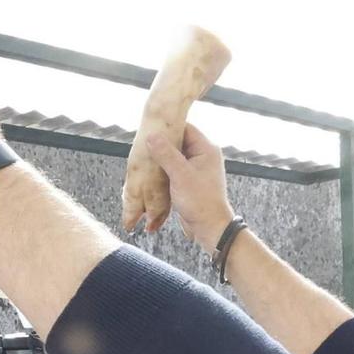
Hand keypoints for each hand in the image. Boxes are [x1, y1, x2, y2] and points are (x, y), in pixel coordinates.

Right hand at [137, 123, 233, 239]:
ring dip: (161, 157)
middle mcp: (203, 155)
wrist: (209, 227)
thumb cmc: (200, 202)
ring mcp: (197, 167)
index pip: (185, 128)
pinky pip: (175, 168)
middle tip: (144, 144)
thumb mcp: (181, 175)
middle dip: (162, 143)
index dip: (168, 127)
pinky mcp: (190, 179)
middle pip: (179, 141)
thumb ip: (166, 154)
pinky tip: (152, 172)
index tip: (151, 128)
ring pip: (175, 155)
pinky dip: (164, 169)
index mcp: (206, 149)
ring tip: (146, 157)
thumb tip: (151, 136)